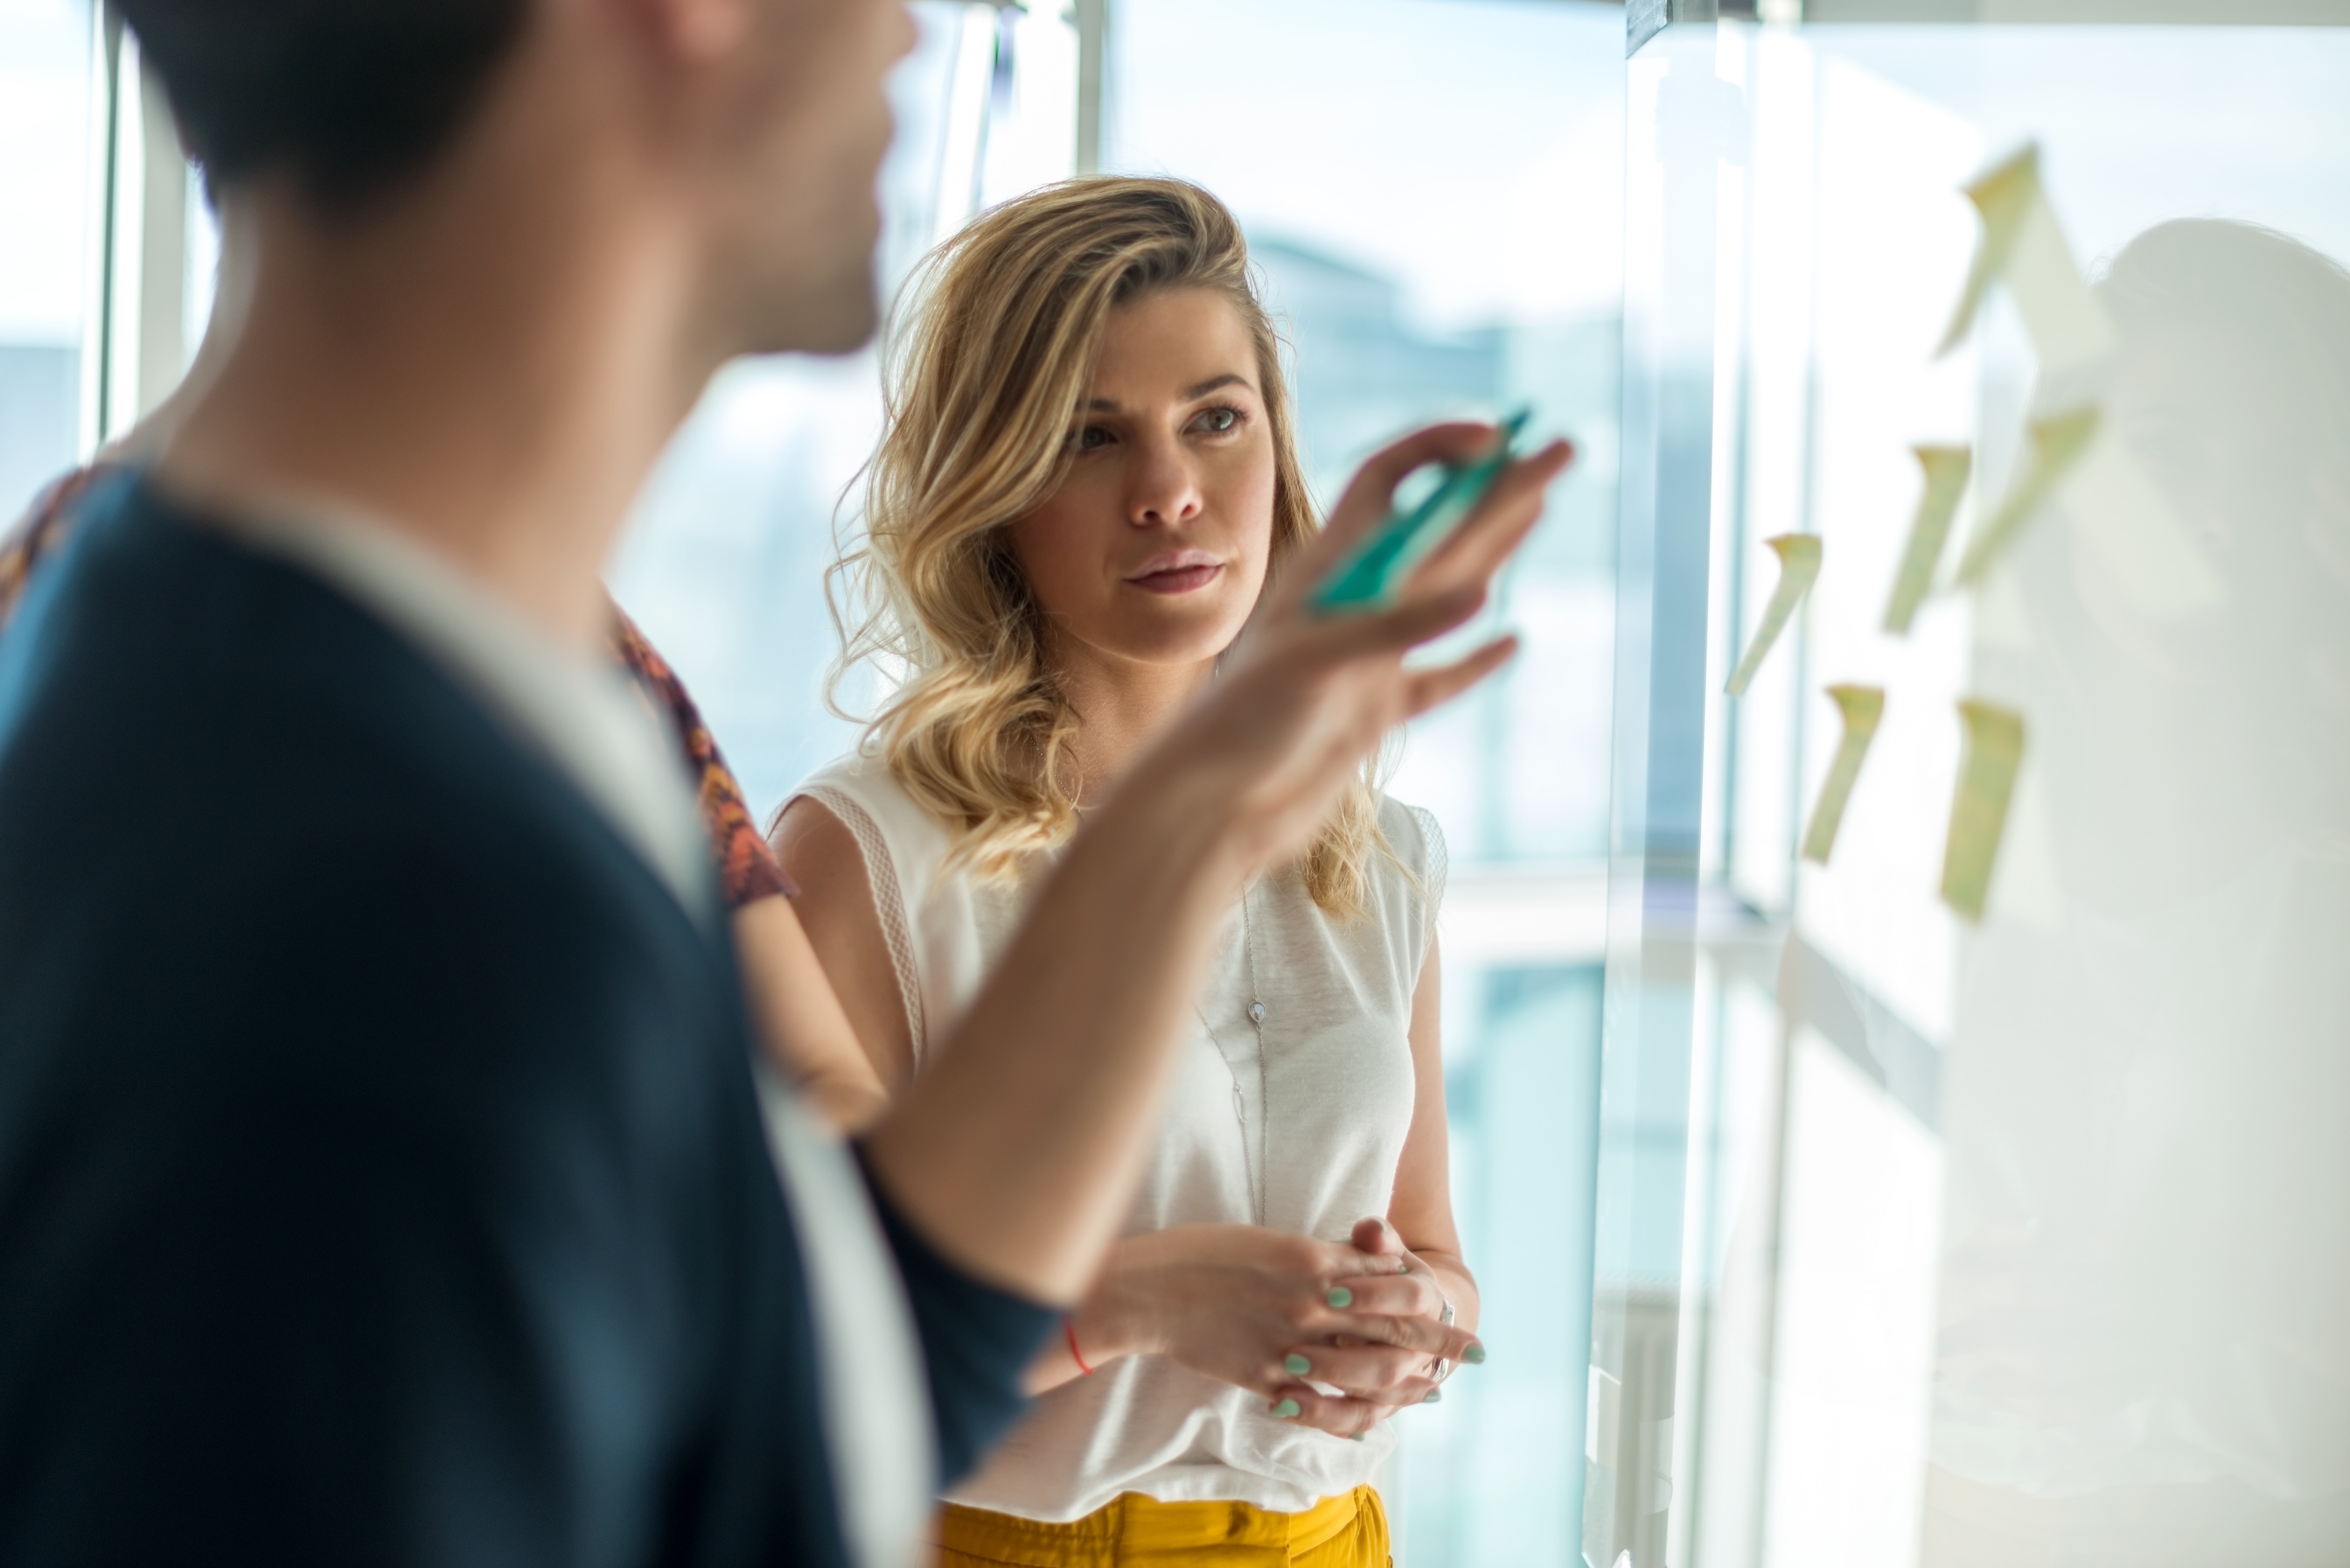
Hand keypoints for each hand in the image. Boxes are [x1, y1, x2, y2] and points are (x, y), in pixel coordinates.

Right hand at [1071, 1224, 1482, 1437]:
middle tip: (1471, 1353)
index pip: (1390, 1280)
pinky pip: (1320, 1401)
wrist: (1149, 1290)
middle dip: (1437, 1342)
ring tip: (1428, 1387)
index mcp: (1314, 1259)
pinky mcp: (1266, 1378)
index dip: (1428, 1296)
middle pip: (1393, 1327)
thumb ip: (1323, 1256)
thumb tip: (1366, 1263)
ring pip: (1367, 1371)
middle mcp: (1311, 1303)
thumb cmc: (1206, 1252)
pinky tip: (1369, 1415)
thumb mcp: (1273, 1240)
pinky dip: (1350, 1410)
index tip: (1453, 1304)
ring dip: (1405, 1382)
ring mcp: (1290, 1344)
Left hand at [1136, 422, 1573, 880]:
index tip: (1499, 438)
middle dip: (1499, 486)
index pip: (1389, 479)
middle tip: (1563, 447)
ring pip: (1446, 591)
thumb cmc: (1245, 726)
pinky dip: (1473, 662)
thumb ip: (1400, 628)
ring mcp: (1367, 658)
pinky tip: (1509, 640)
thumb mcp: (1320, 664)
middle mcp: (1352, 603)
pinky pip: (1436, 680)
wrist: (1213, 810)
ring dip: (1495, 548)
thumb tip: (1484, 592)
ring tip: (1540, 503)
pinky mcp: (1372, 714)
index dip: (1442, 448)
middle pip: (1438, 527)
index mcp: (1331, 569)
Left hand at [1265, 1217, 1477, 1433]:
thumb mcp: (1379, 1250)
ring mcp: (1398, 1381)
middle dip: (1343, 1360)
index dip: (1373, 1295)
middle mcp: (1418, 1346)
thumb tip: (1371, 1230)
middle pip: (1391, 1363)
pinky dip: (1322, 1417)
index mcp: (1425, 1298)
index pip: (1410, 1299)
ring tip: (1285, 1378)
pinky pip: (1354, 1418)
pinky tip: (1281, 1405)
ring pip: (1374, 1399)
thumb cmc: (1377, 1271)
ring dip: (1331, 1392)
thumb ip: (1375, 1238)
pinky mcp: (1376, 1404)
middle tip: (1294, 1354)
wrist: (1410, 1312)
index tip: (1331, 1292)